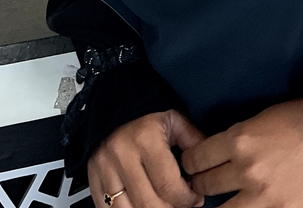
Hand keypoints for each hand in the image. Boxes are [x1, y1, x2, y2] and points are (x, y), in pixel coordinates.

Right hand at [88, 110, 205, 207]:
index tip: (195, 199)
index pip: (168, 186)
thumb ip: (193, 141)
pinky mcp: (94, 180)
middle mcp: (122, 156)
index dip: (187, 200)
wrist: (112, 104)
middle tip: (181, 205)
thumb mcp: (174, 120)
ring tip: (163, 206)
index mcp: (145, 139)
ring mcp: (105, 170)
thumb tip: (209, 165)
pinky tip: (142, 206)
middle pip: (149, 204)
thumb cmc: (145, 115)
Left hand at [181, 92, 302, 207]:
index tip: (191, 166)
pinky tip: (245, 203)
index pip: (196, 159)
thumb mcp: (257, 121)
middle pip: (205, 186)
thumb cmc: (294, 119)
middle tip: (202, 183)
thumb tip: (208, 159)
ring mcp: (265, 195)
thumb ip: (233, 141)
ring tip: (221, 197)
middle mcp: (247, 169)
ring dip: (217, 203)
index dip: (189, 163)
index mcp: (239, 139)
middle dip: (200, 184)